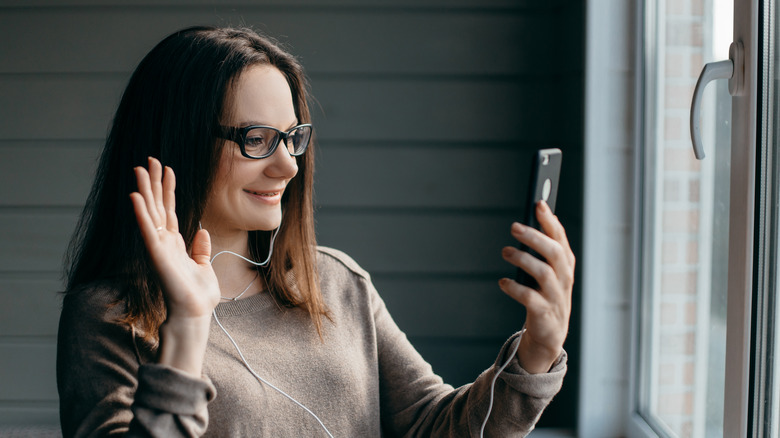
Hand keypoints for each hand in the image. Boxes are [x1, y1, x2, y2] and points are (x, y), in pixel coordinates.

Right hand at [129, 157, 220, 319]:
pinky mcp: (157, 254)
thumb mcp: (204, 266)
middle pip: (157, 205)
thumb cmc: (198, 295)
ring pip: (150, 212)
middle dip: (154, 182)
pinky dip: (141, 213)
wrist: (195, 313)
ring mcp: (158, 247)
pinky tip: (135, 196)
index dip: (168, 189)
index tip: (166, 169)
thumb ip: (201, 249)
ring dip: (145, 190)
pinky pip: (147, 229)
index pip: (170, 210)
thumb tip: (202, 232)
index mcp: (175, 243)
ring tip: (140, 169)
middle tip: (149, 159)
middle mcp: (164, 242)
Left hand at [499, 201, 574, 372]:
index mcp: (565, 265)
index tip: (538, 203)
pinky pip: (530, 298)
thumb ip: (542, 249)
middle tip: (514, 227)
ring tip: (506, 251)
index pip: (560, 239)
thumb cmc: (544, 296)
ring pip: (544, 273)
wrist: (548, 335)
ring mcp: (556, 297)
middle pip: (554, 253)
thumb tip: (529, 221)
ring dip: (523, 259)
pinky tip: (502, 282)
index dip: (550, 221)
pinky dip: (515, 288)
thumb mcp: (547, 272)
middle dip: (535, 237)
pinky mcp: (544, 314)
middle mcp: (564, 279)